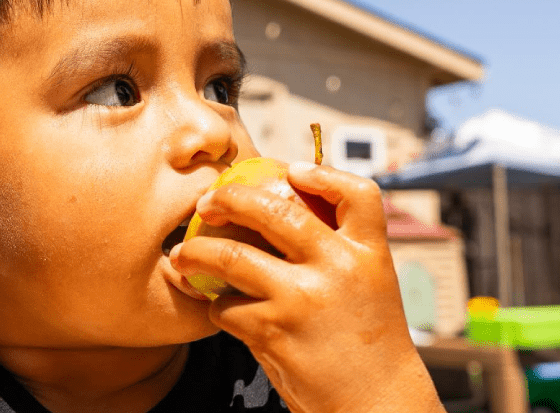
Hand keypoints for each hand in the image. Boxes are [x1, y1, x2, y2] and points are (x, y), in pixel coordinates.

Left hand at [171, 162, 443, 411]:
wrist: (377, 406)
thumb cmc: (368, 346)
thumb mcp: (370, 287)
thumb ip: (337, 252)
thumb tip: (279, 215)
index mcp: (370, 254)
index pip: (358, 193)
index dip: (323, 174)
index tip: (292, 170)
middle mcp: (338, 267)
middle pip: (275, 209)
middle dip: (230, 198)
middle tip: (208, 202)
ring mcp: (303, 298)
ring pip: (232, 256)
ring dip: (197, 252)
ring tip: (182, 254)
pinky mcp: (273, 331)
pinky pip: (226, 307)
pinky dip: (215, 307)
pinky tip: (218, 309)